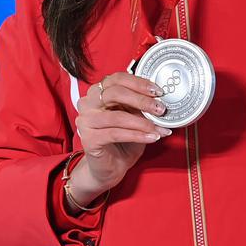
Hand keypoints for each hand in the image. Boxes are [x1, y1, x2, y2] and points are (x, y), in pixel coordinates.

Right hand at [73, 71, 172, 194]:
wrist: (110, 167)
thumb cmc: (122, 139)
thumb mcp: (134, 117)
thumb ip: (141, 106)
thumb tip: (160, 100)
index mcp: (98, 91)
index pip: (117, 79)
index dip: (139, 83)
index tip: (157, 91)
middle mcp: (88, 103)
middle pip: (115, 93)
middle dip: (141, 100)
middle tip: (160, 109)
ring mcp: (85, 121)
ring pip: (117, 116)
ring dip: (143, 122)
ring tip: (159, 128)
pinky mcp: (88, 139)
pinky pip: (116, 134)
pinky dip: (137, 135)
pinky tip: (151, 137)